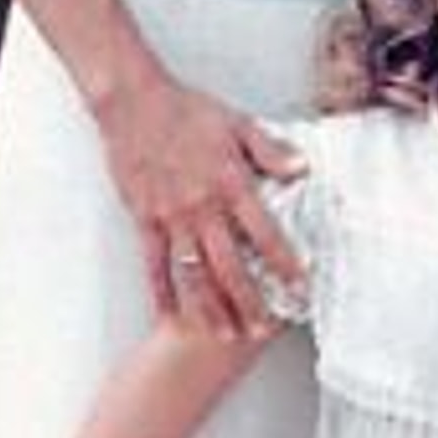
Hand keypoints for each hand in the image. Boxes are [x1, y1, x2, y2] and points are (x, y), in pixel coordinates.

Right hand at [91, 50, 307, 337]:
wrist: (134, 103)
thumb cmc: (188, 110)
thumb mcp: (238, 123)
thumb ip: (271, 151)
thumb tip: (303, 170)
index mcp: (230, 181)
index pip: (265, 232)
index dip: (285, 263)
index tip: (301, 287)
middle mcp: (202, 205)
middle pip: (230, 265)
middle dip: (249, 302)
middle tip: (264, 330)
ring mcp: (171, 215)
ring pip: (193, 274)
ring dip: (210, 308)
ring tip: (225, 334)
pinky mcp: (144, 218)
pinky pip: (154, 264)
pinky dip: (163, 293)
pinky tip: (171, 315)